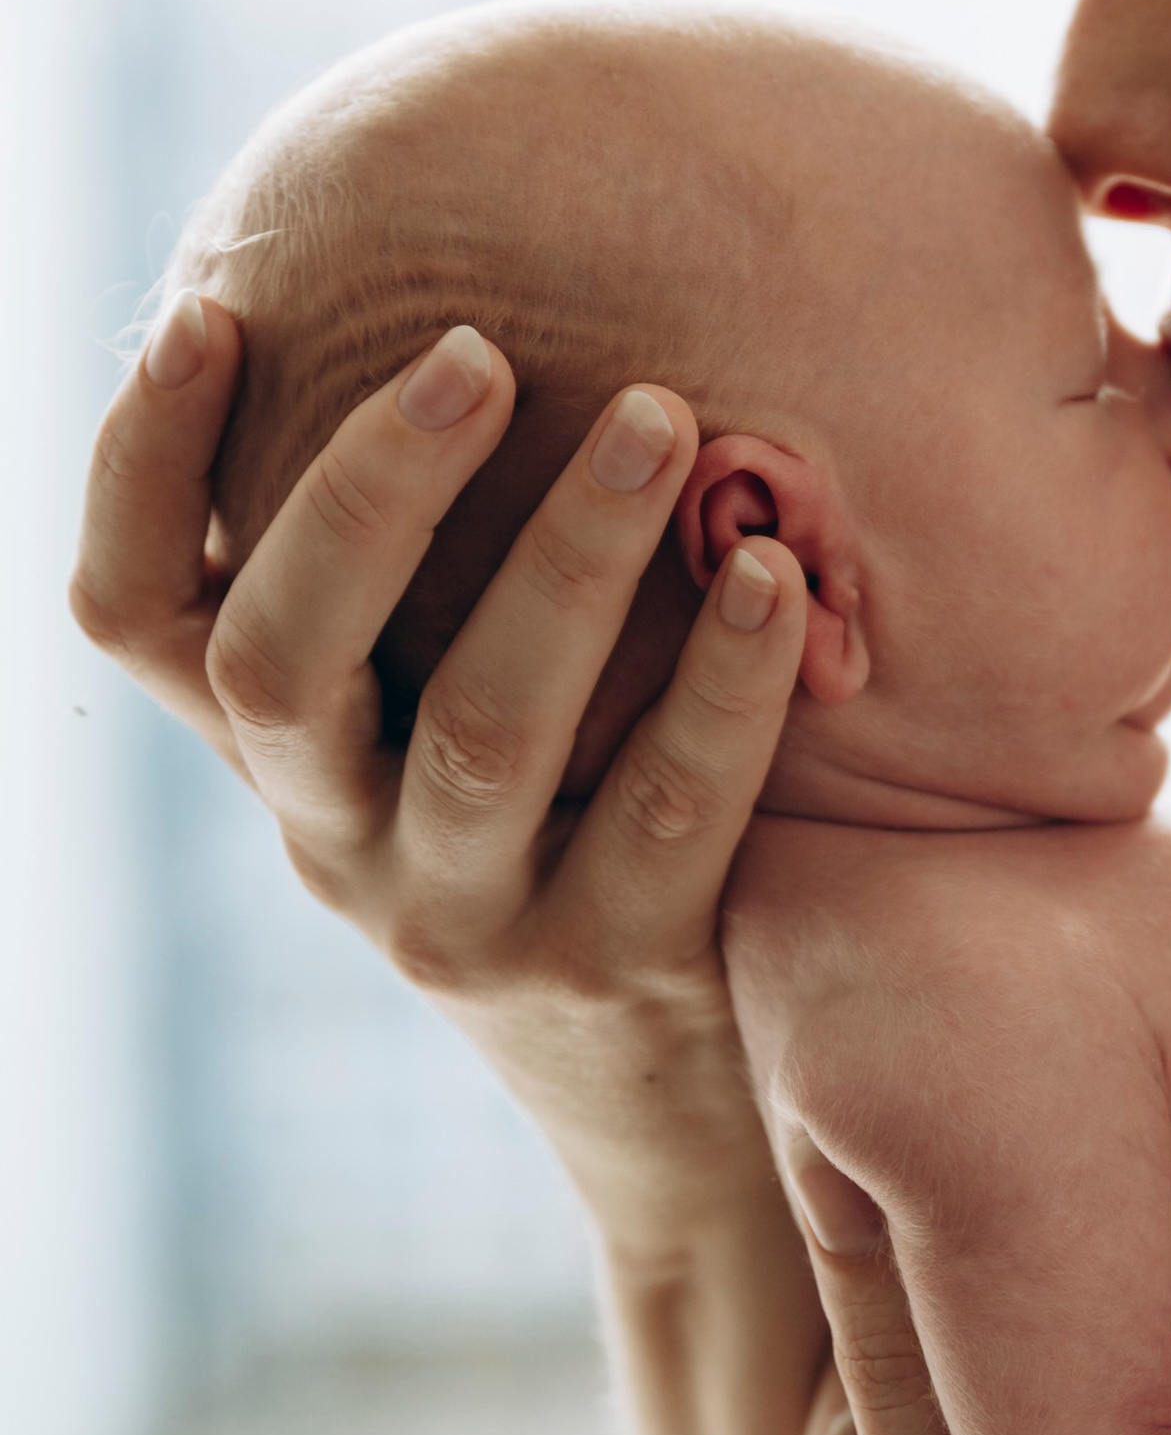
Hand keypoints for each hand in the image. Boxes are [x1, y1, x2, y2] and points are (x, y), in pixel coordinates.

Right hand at [70, 289, 808, 1242]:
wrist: (669, 1117)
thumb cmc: (568, 845)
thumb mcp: (451, 733)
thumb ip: (427, 585)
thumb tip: (471, 331)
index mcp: (280, 760)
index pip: (131, 618)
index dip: (137, 472)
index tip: (207, 317)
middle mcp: (333, 841)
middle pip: (278, 665)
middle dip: (364, 491)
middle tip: (474, 349)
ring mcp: (462, 921)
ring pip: (479, 731)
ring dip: (567, 556)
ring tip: (657, 414)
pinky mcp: (608, 970)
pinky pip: (665, 811)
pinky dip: (723, 680)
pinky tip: (773, 571)